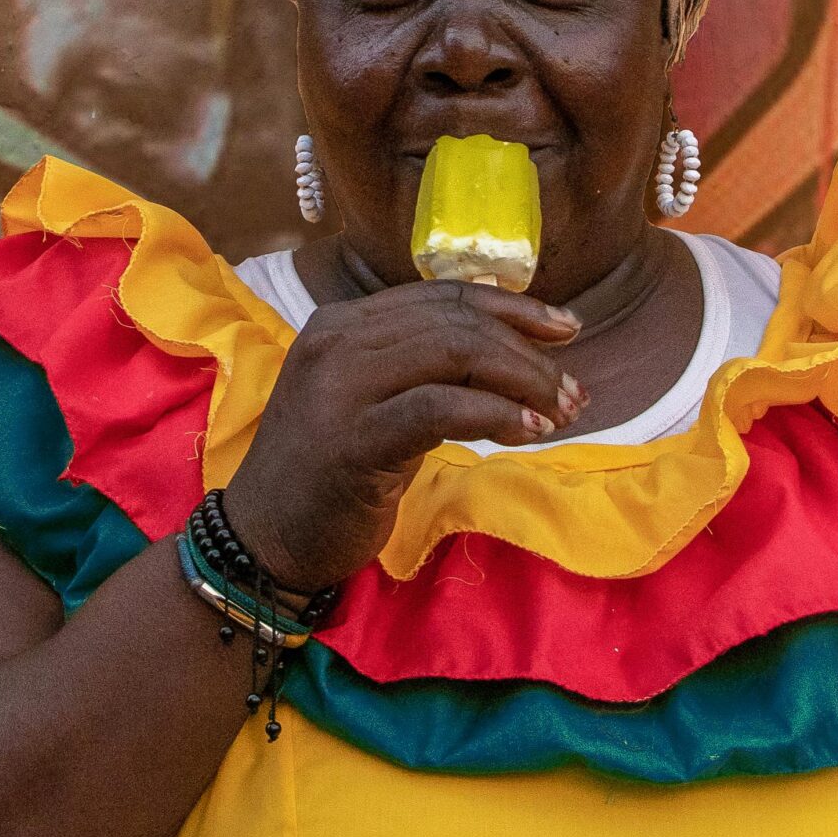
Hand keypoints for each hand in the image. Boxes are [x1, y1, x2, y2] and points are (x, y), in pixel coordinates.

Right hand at [221, 282, 584, 591]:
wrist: (264, 541)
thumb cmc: (327, 477)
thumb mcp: (373, 403)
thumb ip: (422, 369)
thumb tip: (512, 351)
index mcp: (343, 323)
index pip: (443, 296)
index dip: (513, 307)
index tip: (566, 330)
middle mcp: (338, 340)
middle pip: (457, 323)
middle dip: (528, 354)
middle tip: (573, 392)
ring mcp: (340, 387)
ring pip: (454, 354)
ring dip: (522, 382)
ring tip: (560, 413)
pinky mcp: (352, 439)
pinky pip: (439, 408)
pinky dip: (495, 413)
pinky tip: (528, 431)